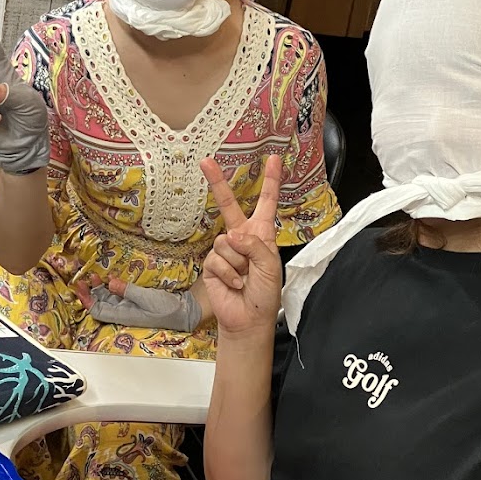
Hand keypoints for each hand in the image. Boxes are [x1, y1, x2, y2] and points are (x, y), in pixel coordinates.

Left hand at [73, 276, 202, 332]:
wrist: (183, 311)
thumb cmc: (166, 309)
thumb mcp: (147, 298)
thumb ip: (128, 290)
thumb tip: (110, 282)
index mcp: (123, 315)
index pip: (97, 311)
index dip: (86, 300)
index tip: (80, 286)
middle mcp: (123, 312)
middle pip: (100, 304)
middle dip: (90, 291)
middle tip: (84, 277)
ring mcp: (129, 307)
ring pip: (108, 298)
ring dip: (100, 288)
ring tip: (96, 275)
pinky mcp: (135, 301)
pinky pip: (118, 294)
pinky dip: (112, 286)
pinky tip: (111, 278)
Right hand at [200, 155, 283, 337]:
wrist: (249, 319)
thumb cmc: (265, 294)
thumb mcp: (270, 266)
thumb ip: (255, 246)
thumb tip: (232, 236)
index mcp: (262, 234)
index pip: (266, 203)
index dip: (271, 181)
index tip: (274, 160)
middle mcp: (242, 237)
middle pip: (228, 205)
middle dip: (217, 183)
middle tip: (205, 161)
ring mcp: (225, 250)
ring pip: (225, 242)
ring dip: (238, 263)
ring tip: (245, 277)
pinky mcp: (212, 264)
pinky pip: (217, 260)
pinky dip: (228, 274)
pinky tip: (234, 284)